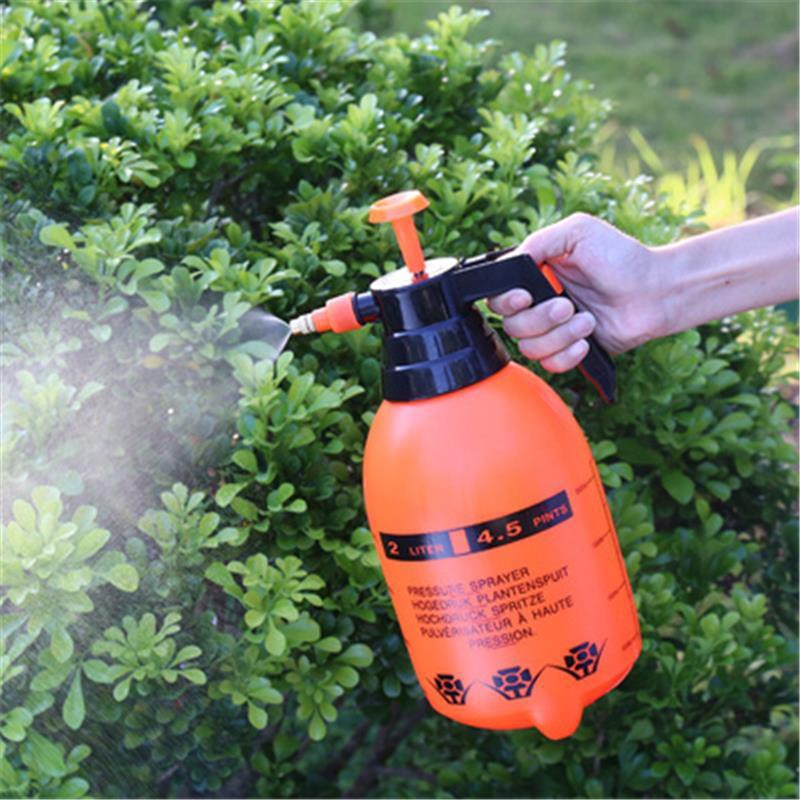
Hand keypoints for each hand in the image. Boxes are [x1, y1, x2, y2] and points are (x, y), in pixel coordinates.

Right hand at [488, 213, 665, 372]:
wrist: (655, 290)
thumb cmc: (621, 258)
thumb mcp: (578, 232)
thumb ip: (539, 241)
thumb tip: (512, 261)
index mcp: (534, 277)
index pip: (498, 298)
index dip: (506, 302)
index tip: (525, 296)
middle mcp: (539, 305)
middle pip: (512, 326)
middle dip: (540, 319)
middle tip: (568, 305)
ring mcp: (554, 330)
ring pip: (530, 348)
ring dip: (559, 336)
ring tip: (587, 320)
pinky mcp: (571, 351)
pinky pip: (551, 365)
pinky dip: (568, 355)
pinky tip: (587, 340)